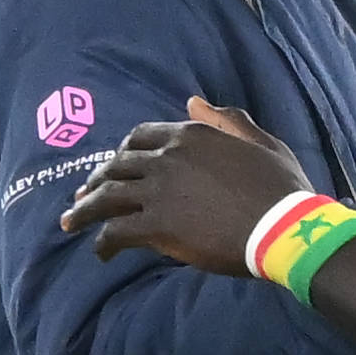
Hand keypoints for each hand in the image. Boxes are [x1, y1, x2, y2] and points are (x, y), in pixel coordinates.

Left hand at [61, 100, 316, 272]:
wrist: (285, 227)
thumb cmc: (281, 187)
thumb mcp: (260, 142)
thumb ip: (226, 120)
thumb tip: (193, 102)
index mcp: (191, 135)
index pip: (140, 137)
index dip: (123, 153)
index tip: (116, 167)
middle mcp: (167, 157)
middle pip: (116, 166)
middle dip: (95, 181)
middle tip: (83, 196)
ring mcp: (158, 191)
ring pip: (105, 197)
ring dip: (83, 211)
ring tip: (70, 224)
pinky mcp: (157, 226)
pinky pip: (116, 232)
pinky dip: (103, 242)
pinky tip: (101, 253)